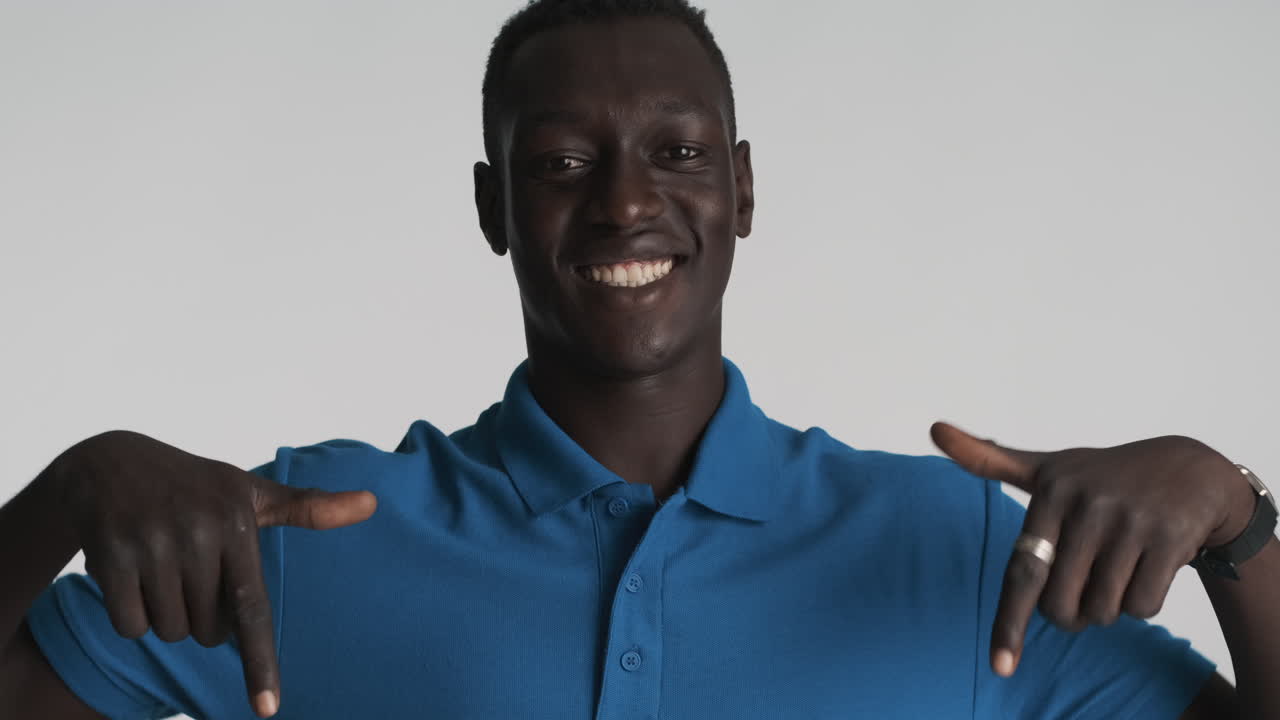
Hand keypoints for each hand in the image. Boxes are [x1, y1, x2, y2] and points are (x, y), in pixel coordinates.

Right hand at [55, 430, 376, 716]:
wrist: (110, 464)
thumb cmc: (196, 488)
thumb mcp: (251, 494)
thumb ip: (309, 508)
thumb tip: (373, 503)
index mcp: (237, 522)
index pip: (252, 608)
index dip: (259, 662)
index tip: (268, 709)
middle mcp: (197, 532)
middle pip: (209, 630)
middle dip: (201, 614)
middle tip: (189, 569)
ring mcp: (151, 543)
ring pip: (171, 631)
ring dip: (166, 614)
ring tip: (160, 566)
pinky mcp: (111, 555)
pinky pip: (130, 626)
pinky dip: (130, 615)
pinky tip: (129, 574)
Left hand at [929, 421, 1252, 677]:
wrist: (1194, 470)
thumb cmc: (1105, 478)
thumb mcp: (1049, 466)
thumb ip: (990, 459)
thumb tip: (934, 427)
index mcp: (1050, 490)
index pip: (1022, 571)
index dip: (1010, 623)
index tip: (1000, 666)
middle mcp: (1086, 503)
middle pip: (1061, 606)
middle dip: (1070, 612)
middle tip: (1085, 584)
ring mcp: (1130, 521)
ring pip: (1103, 611)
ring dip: (1108, 606)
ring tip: (1121, 564)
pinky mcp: (1169, 538)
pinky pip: (1142, 607)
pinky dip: (1143, 602)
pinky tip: (1151, 565)